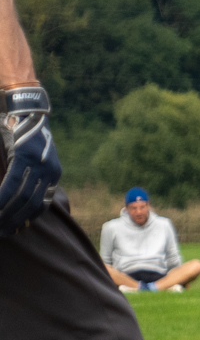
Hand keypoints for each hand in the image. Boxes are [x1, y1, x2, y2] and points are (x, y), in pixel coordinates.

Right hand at [0, 86, 57, 234]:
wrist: (26, 108)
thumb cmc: (23, 133)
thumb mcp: (31, 157)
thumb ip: (28, 175)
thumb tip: (17, 195)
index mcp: (53, 174)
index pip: (41, 204)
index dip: (27, 218)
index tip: (15, 228)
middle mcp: (50, 172)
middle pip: (31, 205)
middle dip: (15, 220)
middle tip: (2, 232)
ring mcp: (39, 164)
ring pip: (22, 197)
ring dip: (7, 212)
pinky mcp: (26, 156)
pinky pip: (12, 183)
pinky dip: (2, 197)